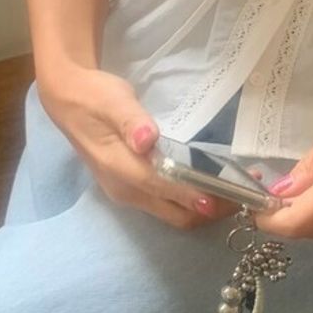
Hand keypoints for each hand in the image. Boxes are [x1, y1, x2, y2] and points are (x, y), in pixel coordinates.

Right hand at [36, 65, 262, 228]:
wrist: (67, 100)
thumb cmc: (94, 97)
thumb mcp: (112, 101)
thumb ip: (130, 121)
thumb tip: (146, 140)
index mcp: (121, 170)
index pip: (167, 190)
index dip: (201, 195)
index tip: (234, 193)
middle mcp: (126, 191)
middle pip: (176, 214)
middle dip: (212, 209)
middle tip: (245, 193)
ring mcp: (128, 194)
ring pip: (174, 213)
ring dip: (205, 208)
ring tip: (236, 191)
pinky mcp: (132, 190)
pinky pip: (167, 205)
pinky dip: (192, 201)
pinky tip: (210, 186)